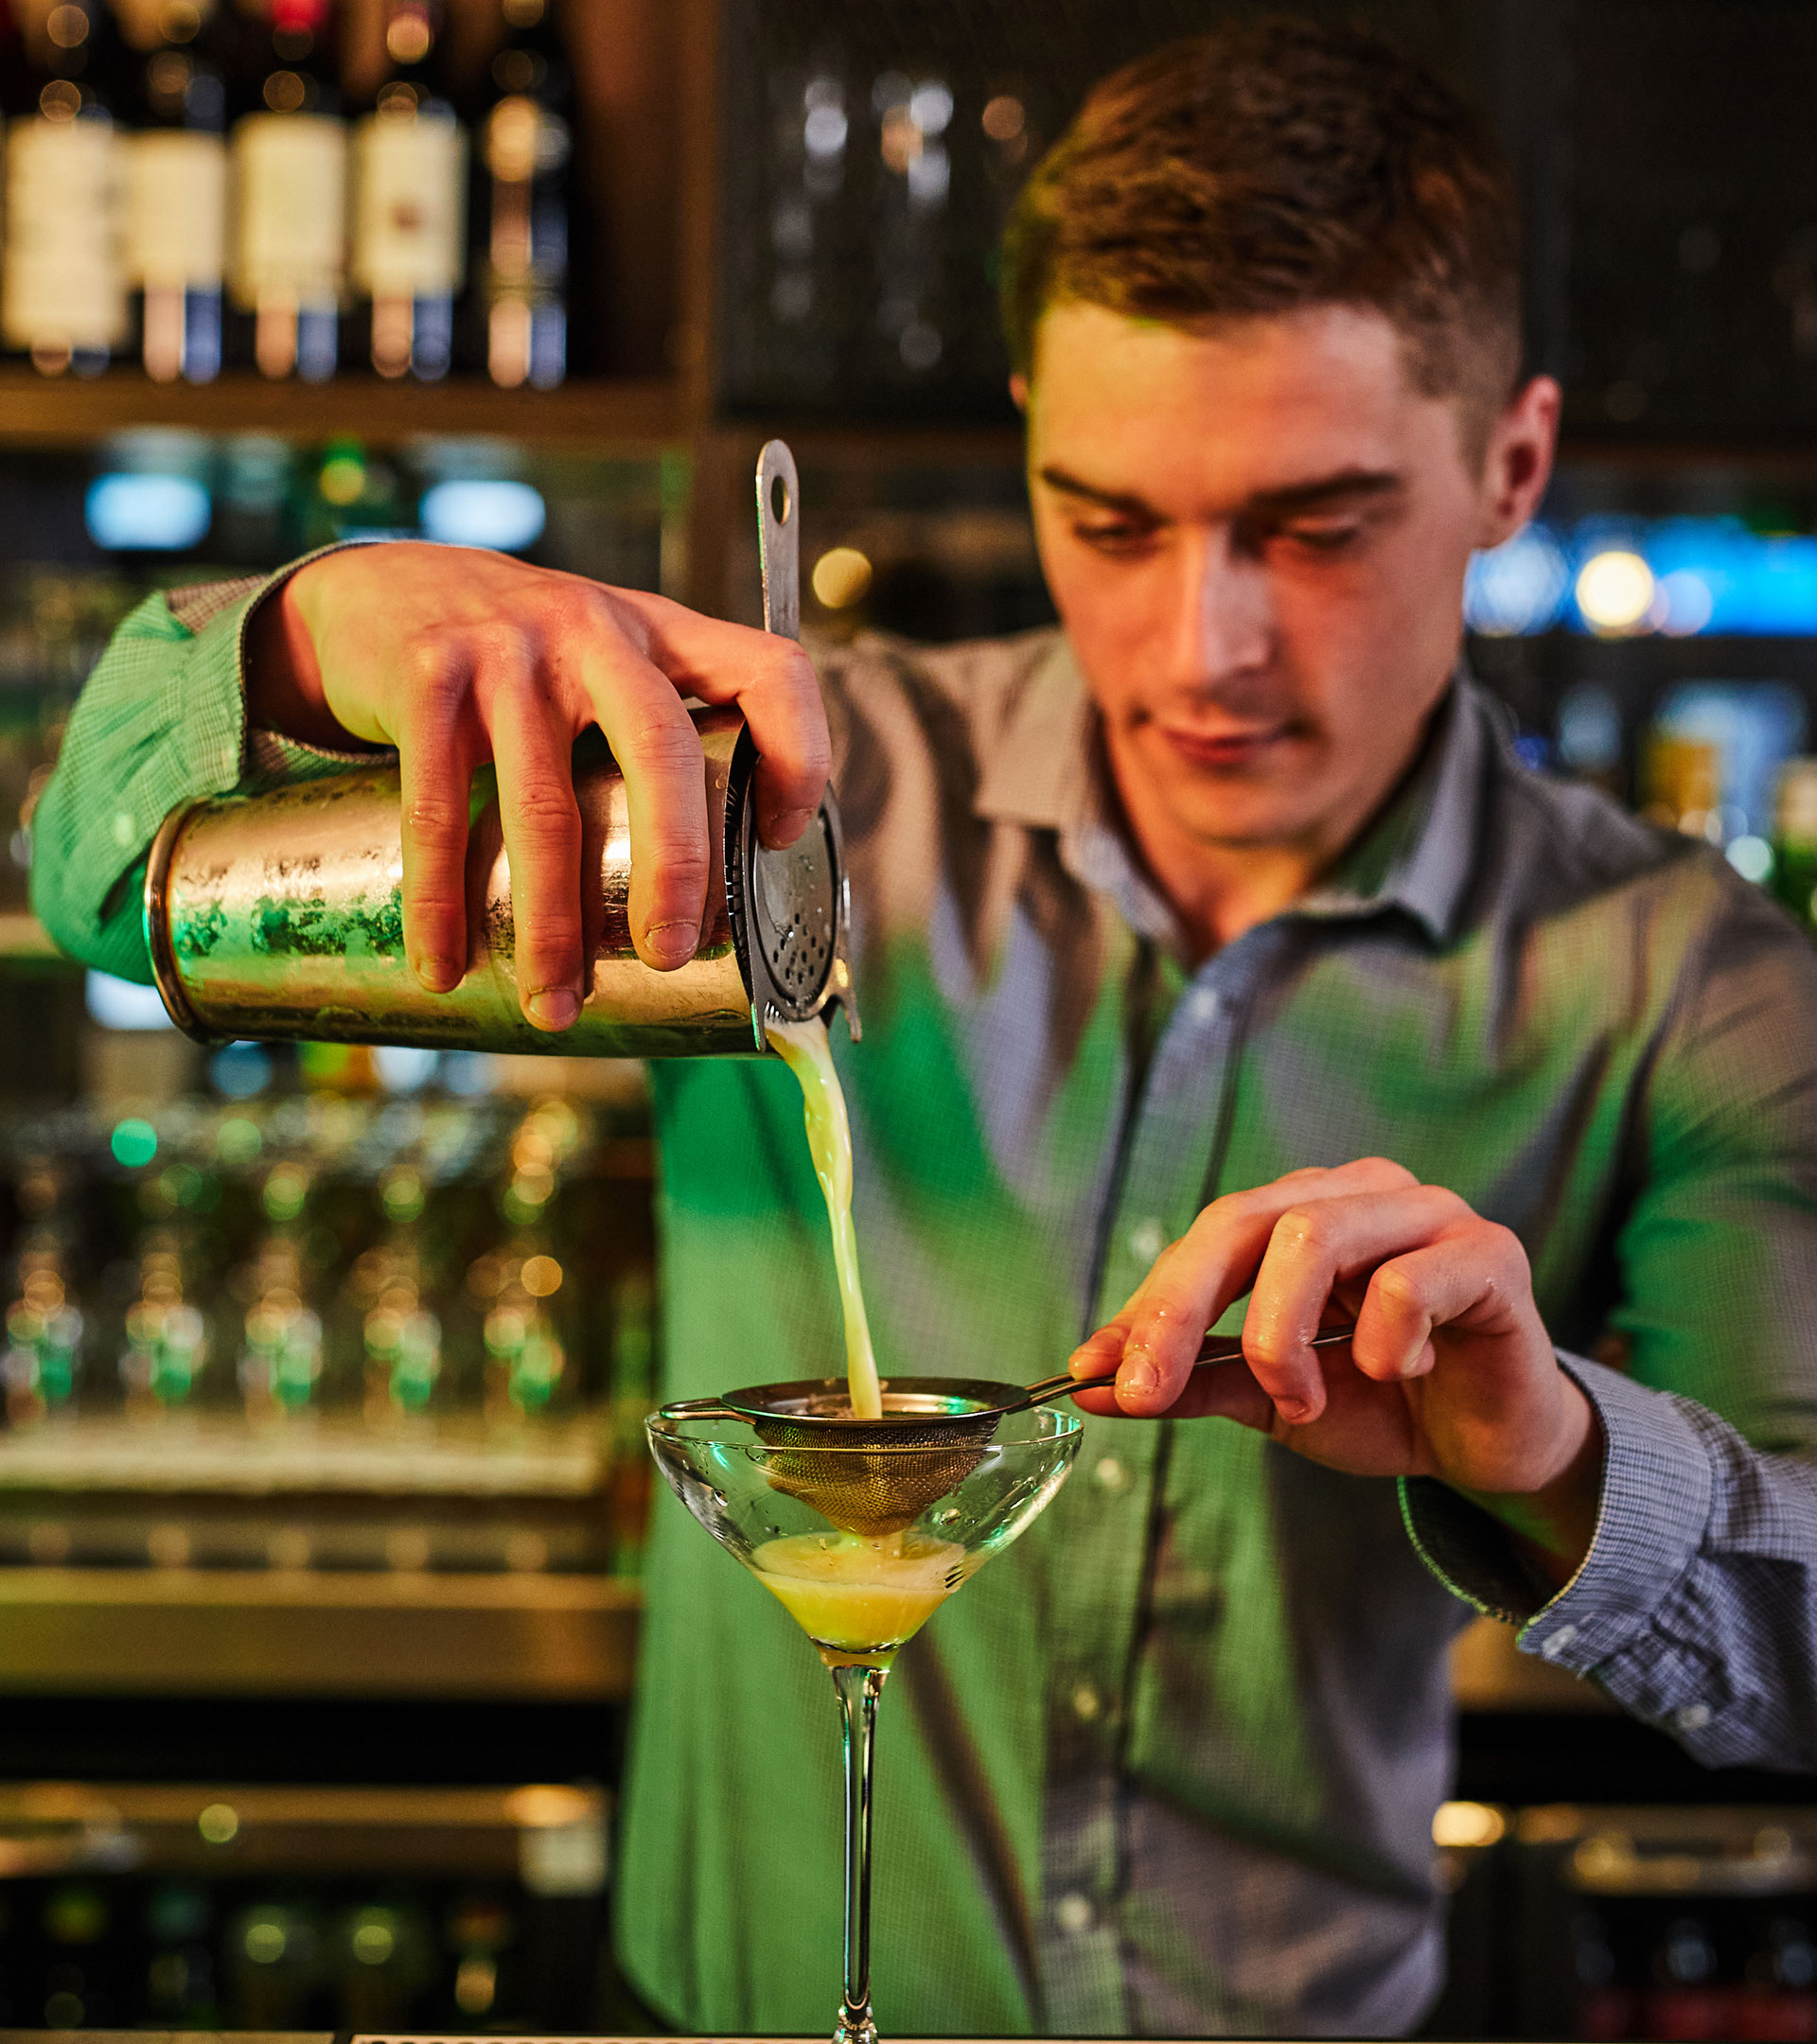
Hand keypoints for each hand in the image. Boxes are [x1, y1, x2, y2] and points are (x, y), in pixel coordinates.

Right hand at [246, 544, 829, 1030]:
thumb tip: (708, 888)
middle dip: (674, 870)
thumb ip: (655, 735)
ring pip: (545, 807)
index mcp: (660, 634)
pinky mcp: (425, 679)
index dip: (799, 757)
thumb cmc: (513, 655)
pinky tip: (444, 967)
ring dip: (549, 926)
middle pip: (662, 751)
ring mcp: (508, 652)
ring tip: (552, 1005)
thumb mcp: (602, 662)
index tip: (775, 840)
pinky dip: (440, 903)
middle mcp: (594, 632)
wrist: (370, 589)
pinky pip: (437, 811)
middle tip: (666, 956)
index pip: (770, 671)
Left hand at [1067, 1159, 1603, 1578]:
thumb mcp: (1268, 1399)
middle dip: (1180, 1312)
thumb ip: (1191, 1381)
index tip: (1094, 1370)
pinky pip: (1408, 1281)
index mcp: (1301, 1211)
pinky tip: (1402, 1374)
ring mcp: (1426, 1212)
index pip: (1205, 1238)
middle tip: (1150, 1393)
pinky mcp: (1488, 1253)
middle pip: (1245, 1222)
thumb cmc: (1380, 1403)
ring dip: (1281, 1336)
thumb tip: (1092, 1382)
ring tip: (1301, 1399)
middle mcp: (1358, 1194)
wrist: (1489, 1445)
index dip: (1146, 1305)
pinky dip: (1384, 1341)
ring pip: (1313, 1237)